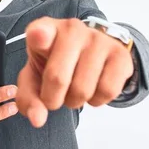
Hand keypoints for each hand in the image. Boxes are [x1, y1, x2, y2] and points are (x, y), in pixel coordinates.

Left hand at [16, 17, 132, 127]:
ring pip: (83, 89)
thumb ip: (28, 98)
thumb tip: (38, 119)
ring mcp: (99, 39)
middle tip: (55, 96)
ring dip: (75, 101)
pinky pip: (108, 91)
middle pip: (58, 78)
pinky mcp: (120, 54)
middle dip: (53, 99)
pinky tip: (93, 88)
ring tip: (74, 88)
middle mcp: (72, 29)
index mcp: (45, 30)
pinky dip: (97, 100)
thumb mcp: (33, 78)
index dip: (39, 36)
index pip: (40, 31)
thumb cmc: (54, 64)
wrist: (86, 53)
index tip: (39, 37)